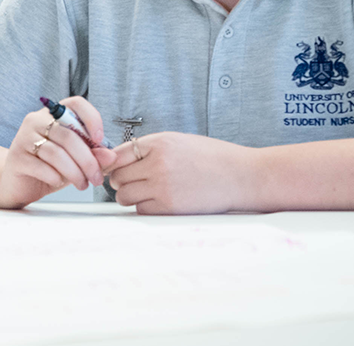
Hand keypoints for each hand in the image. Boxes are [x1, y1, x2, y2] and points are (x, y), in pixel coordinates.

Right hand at [0, 96, 118, 207]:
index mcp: (53, 114)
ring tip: (82, 184)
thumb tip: (111, 155)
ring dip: (75, 173)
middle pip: (69, 135)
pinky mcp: (17, 157)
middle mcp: (36, 120)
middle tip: (96, 178)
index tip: (100, 139)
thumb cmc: (49, 167)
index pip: (75, 104)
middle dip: (88, 161)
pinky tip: (58, 182)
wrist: (18, 182)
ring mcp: (24, 137)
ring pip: (56, 153)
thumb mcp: (76, 160)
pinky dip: (56, 178)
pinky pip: (42, 167)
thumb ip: (94, 156)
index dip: (92, 118)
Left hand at [105, 132, 255, 213]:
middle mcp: (158, 164)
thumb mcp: (178, 142)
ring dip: (131, 196)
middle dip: (122, 181)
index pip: (117, 154)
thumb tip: (117, 160)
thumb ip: (149, 149)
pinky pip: (141, 210)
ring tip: (147, 192)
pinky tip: (161, 201)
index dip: (112, 164)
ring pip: (124, 196)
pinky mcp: (170, 208)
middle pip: (117, 177)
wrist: (241, 176)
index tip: (112, 169)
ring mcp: (163, 187)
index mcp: (159, 143)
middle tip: (135, 181)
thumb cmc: (213, 158)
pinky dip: (146, 208)